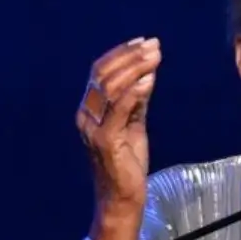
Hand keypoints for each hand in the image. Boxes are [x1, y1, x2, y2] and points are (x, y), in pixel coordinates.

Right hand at [76, 37, 161, 221]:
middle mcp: (85, 114)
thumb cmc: (128, 163)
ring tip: (155, 57)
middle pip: (104, 74)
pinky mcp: (105, 140)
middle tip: (153, 46)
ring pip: (111, 87)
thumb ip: (137, 101)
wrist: (122, 197)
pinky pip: (119, 109)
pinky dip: (135, 91)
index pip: (100, 72)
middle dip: (130, 57)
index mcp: (89, 109)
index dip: (121, 54)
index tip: (144, 43)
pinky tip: (150, 79)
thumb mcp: (134, 125)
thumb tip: (147, 73)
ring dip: (135, 68)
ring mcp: (92, 127)